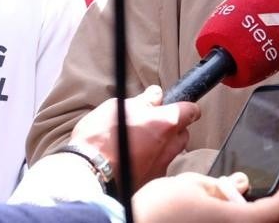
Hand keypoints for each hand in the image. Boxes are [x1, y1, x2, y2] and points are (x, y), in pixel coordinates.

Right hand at [70, 84, 199, 186]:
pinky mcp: (150, 182)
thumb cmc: (101, 137)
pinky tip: (135, 159)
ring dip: (163, 145)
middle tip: (154, 123)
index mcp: (165, 123)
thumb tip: (155, 95)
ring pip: (172, 152)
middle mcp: (169, 146)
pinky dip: (151, 162)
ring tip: (142, 142)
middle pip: (183, 133)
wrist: (88, 172)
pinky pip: (158, 168)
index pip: (190, 111)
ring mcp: (161, 166)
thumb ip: (143, 101)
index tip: (179, 105)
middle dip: (173, 127)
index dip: (186, 106)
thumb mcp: (119, 107)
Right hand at [133, 170, 278, 222]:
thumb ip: (219, 184)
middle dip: (265, 201)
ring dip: (245, 211)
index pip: (277, 209)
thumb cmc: (155, 211)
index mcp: (234, 220)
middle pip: (264, 220)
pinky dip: (231, 218)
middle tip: (253, 184)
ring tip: (226, 195)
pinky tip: (214, 209)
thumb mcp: (189, 185)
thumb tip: (239, 184)